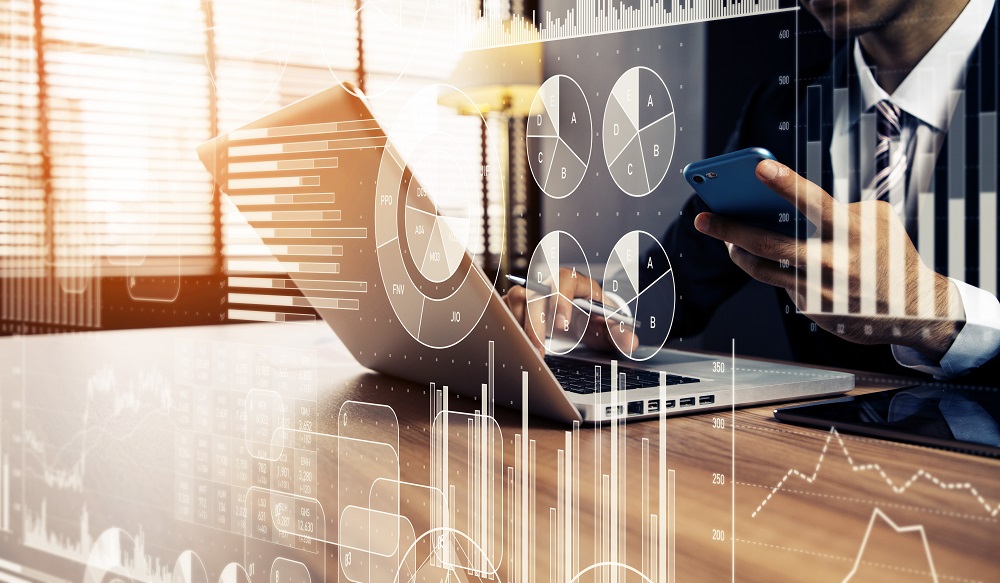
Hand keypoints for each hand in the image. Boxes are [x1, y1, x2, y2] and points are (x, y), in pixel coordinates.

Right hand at [502, 267, 638, 354]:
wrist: (578, 315)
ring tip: (528, 350)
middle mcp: (547, 282)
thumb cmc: (592, 316)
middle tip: (540, 351)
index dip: (561, 301)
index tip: (563, 325)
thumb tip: (631, 342)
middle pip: (535, 296)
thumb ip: (619, 332)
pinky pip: (503, 312)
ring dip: (519, 327)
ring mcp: (528, 292)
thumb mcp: (607, 324)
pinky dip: (508, 328)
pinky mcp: (515, 306)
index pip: (563, 282)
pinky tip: (516, 346)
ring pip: (515, 302)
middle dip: (535, 325)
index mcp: (572, 280)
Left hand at [693, 158, 963, 360]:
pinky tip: (779, 263)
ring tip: (727, 240)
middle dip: (728, 229)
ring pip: (762, 269)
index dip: (783, 182)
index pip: (811, 201)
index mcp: (850, 232)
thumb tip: (789, 204)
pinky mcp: (811, 310)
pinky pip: (782, 285)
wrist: (914, 310)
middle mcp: (830, 262)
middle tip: (702, 218)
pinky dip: (778, 271)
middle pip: (766, 244)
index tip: (757, 166)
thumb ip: (837, 208)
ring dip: (739, 252)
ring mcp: (817, 289)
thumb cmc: (892, 256)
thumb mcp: (876, 221)